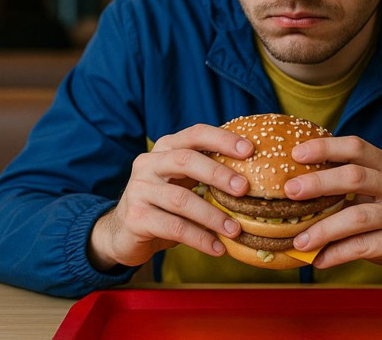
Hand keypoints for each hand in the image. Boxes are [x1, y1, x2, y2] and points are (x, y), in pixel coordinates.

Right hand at [88, 124, 252, 270]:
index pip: (195, 134)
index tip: (250, 149)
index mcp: (166, 148)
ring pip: (181, 199)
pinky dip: (199, 238)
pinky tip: (217, 248)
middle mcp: (149, 163)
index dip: (222, 139)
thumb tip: (258, 177)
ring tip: (236, 230)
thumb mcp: (184, 182)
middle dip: (219, 173)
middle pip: (186, 160)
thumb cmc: (165, 204)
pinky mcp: (135, 217)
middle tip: (245, 189)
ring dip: (212, 215)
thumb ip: (208, 174)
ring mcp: (139, 189)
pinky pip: (173, 227)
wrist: (123, 232)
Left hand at [284, 136, 381, 290]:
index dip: (326, 147)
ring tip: (299, 241)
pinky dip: (336, 253)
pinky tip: (319, 259)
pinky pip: (363, 247)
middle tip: (289, 191)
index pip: (357, 147)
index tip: (296, 153)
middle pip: (356, 176)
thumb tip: (297, 190)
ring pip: (357, 216)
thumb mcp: (381, 195)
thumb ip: (350, 189)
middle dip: (319, 182)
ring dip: (323, 229)